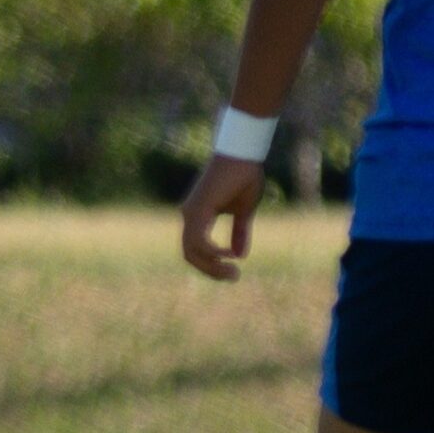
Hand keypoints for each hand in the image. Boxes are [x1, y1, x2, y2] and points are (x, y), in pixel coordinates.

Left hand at [180, 155, 265, 280]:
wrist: (242, 155)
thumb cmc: (243, 177)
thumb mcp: (243, 211)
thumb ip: (239, 232)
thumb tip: (239, 255)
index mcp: (198, 218)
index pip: (195, 250)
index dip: (211, 265)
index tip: (233, 272)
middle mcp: (189, 216)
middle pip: (190, 255)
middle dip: (211, 271)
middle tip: (233, 277)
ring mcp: (191, 213)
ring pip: (192, 251)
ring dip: (212, 266)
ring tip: (233, 271)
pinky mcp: (198, 209)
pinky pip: (198, 240)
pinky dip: (213, 252)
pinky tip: (229, 255)